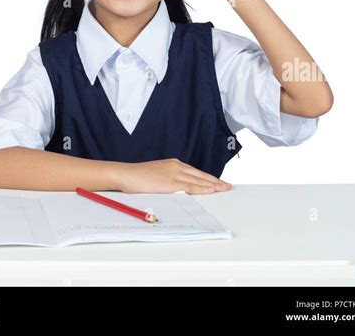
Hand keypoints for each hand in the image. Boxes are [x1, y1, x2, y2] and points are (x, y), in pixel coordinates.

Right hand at [115, 158, 231, 194]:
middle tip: (228, 186)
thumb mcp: (158, 176)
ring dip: (213, 185)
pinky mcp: (170, 183)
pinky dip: (202, 188)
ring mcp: (173, 174)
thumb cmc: (138, 177)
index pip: (196, 172)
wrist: (126, 174)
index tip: (219, 182)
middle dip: (215, 181)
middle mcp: (176, 166)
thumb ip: (170, 181)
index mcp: (173, 164)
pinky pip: (190, 186)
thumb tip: (180, 190)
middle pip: (200, 175)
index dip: (209, 178)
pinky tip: (211, 190)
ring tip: (224, 189)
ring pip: (198, 181)